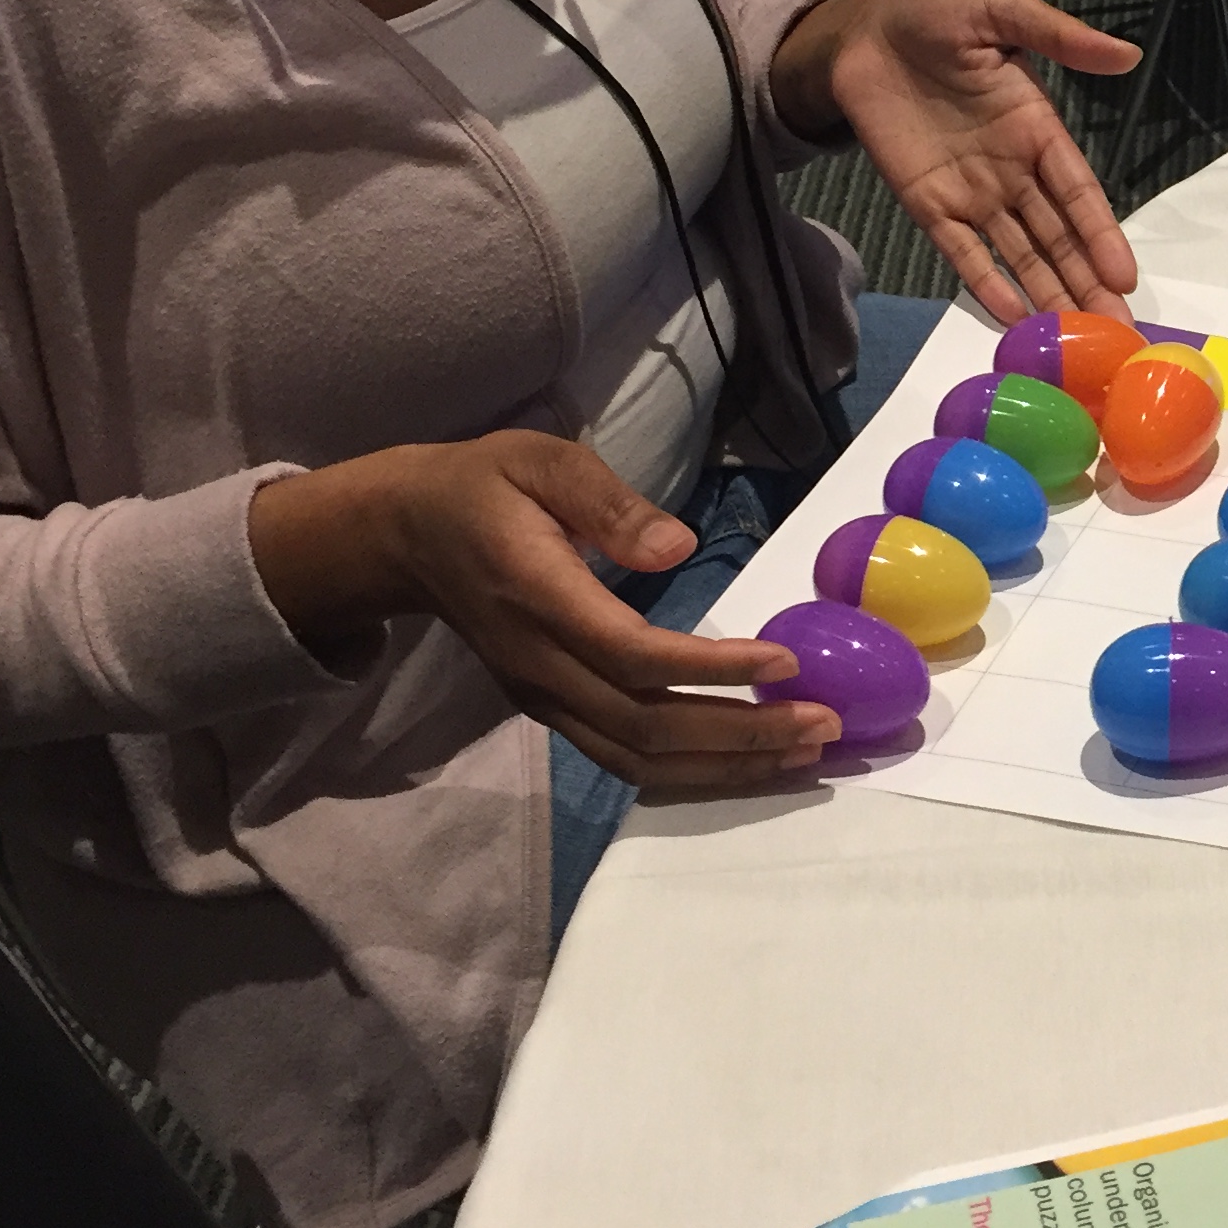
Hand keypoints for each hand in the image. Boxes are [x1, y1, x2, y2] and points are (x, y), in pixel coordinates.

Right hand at [249, 433, 838, 787]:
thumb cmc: (482, 486)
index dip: (713, 669)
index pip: (634, 656)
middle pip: (645, 725)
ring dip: (723, 764)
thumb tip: (679, 547)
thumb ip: (605, 500)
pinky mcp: (550, 708)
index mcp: (539, 599)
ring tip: (803, 752)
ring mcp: (541, 696)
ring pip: (636, 757)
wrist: (403, 534)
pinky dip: (688, 767)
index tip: (786, 663)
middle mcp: (539, 665)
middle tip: (824, 725)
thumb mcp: (539, 460)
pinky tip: (745, 759)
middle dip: (739, 734)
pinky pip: (623, 756)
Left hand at [774, 0, 1141, 318]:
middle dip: (1087, 282)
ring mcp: (970, 192)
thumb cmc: (935, 13)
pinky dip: (985, 286)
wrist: (861, 32)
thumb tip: (1128, 55)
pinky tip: (1011, 320)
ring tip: (1076, 341)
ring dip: (1048, 294)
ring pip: (1019, 254)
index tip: (1126, 277)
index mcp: (1036, 126)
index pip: (1078, 191)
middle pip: (1058, 236)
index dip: (1102, 233)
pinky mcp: (926, 204)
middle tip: (1116, 333)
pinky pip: (961, 252)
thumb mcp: (999, 8)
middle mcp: (1012, 169)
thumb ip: (1058, 36)